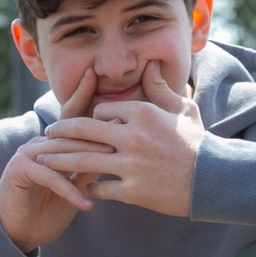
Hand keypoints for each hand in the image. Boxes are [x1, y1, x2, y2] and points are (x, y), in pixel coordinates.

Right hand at [0, 70, 107, 251]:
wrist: (18, 230)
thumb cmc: (49, 208)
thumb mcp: (76, 186)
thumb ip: (91, 166)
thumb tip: (116, 148)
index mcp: (53, 143)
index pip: (73, 118)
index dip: (83, 96)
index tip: (98, 78)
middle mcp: (39, 143)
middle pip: (71, 134)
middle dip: (97, 131)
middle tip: (123, 124)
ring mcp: (27, 154)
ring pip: (61, 152)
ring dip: (87, 158)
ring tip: (112, 162)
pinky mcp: (19, 171)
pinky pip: (49, 177)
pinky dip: (69, 191)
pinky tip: (87, 204)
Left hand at [38, 60, 203, 216]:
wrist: (212, 179)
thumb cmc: (197, 142)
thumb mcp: (182, 109)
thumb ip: (160, 88)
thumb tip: (149, 65)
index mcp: (142, 113)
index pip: (101, 110)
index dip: (91, 117)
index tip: (83, 125)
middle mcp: (132, 136)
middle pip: (83, 130)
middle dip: (60, 133)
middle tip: (46, 135)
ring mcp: (130, 165)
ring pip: (83, 159)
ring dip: (60, 160)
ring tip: (43, 161)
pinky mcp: (132, 191)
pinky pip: (100, 188)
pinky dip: (88, 188)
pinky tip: (81, 188)